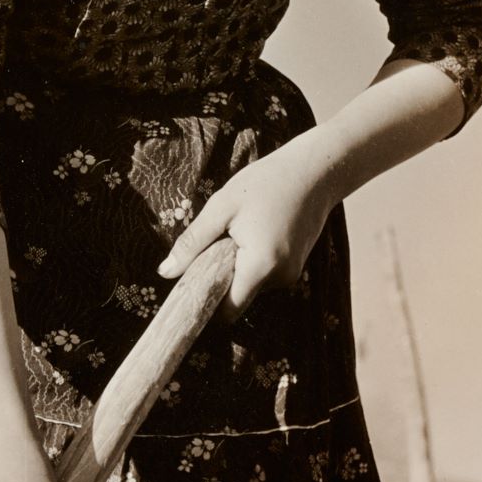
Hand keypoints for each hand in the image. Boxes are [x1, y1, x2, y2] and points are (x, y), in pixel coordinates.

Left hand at [156, 128, 337, 318]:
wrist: (314, 171)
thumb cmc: (266, 183)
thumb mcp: (222, 207)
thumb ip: (193, 241)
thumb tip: (166, 271)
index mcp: (260, 266)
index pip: (229, 310)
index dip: (207, 303)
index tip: (192, 285)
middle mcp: (280, 278)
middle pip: (239, 296)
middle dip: (222, 278)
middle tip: (215, 244)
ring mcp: (292, 274)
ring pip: (252, 284)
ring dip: (238, 267)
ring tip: (239, 231)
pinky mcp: (296, 266)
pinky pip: (266, 274)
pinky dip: (253, 261)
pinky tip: (255, 231)